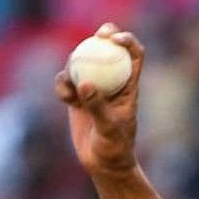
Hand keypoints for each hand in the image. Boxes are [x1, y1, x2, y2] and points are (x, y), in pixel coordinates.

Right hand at [54, 23, 145, 175]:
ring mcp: (94, 88)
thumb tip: (85, 84)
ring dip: (74, 65)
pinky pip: (67, 81)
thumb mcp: (109, 129)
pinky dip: (63, 85)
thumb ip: (97, 106)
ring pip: (83, 62)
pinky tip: (64, 97)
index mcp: (129, 87)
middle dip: (105, 34)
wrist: (104, 164)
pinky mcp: (77, 97)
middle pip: (109, 50)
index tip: (116, 38)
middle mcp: (113, 83)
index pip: (134, 56)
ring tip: (70, 86)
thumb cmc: (115, 149)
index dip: (128, 41)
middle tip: (98, 33)